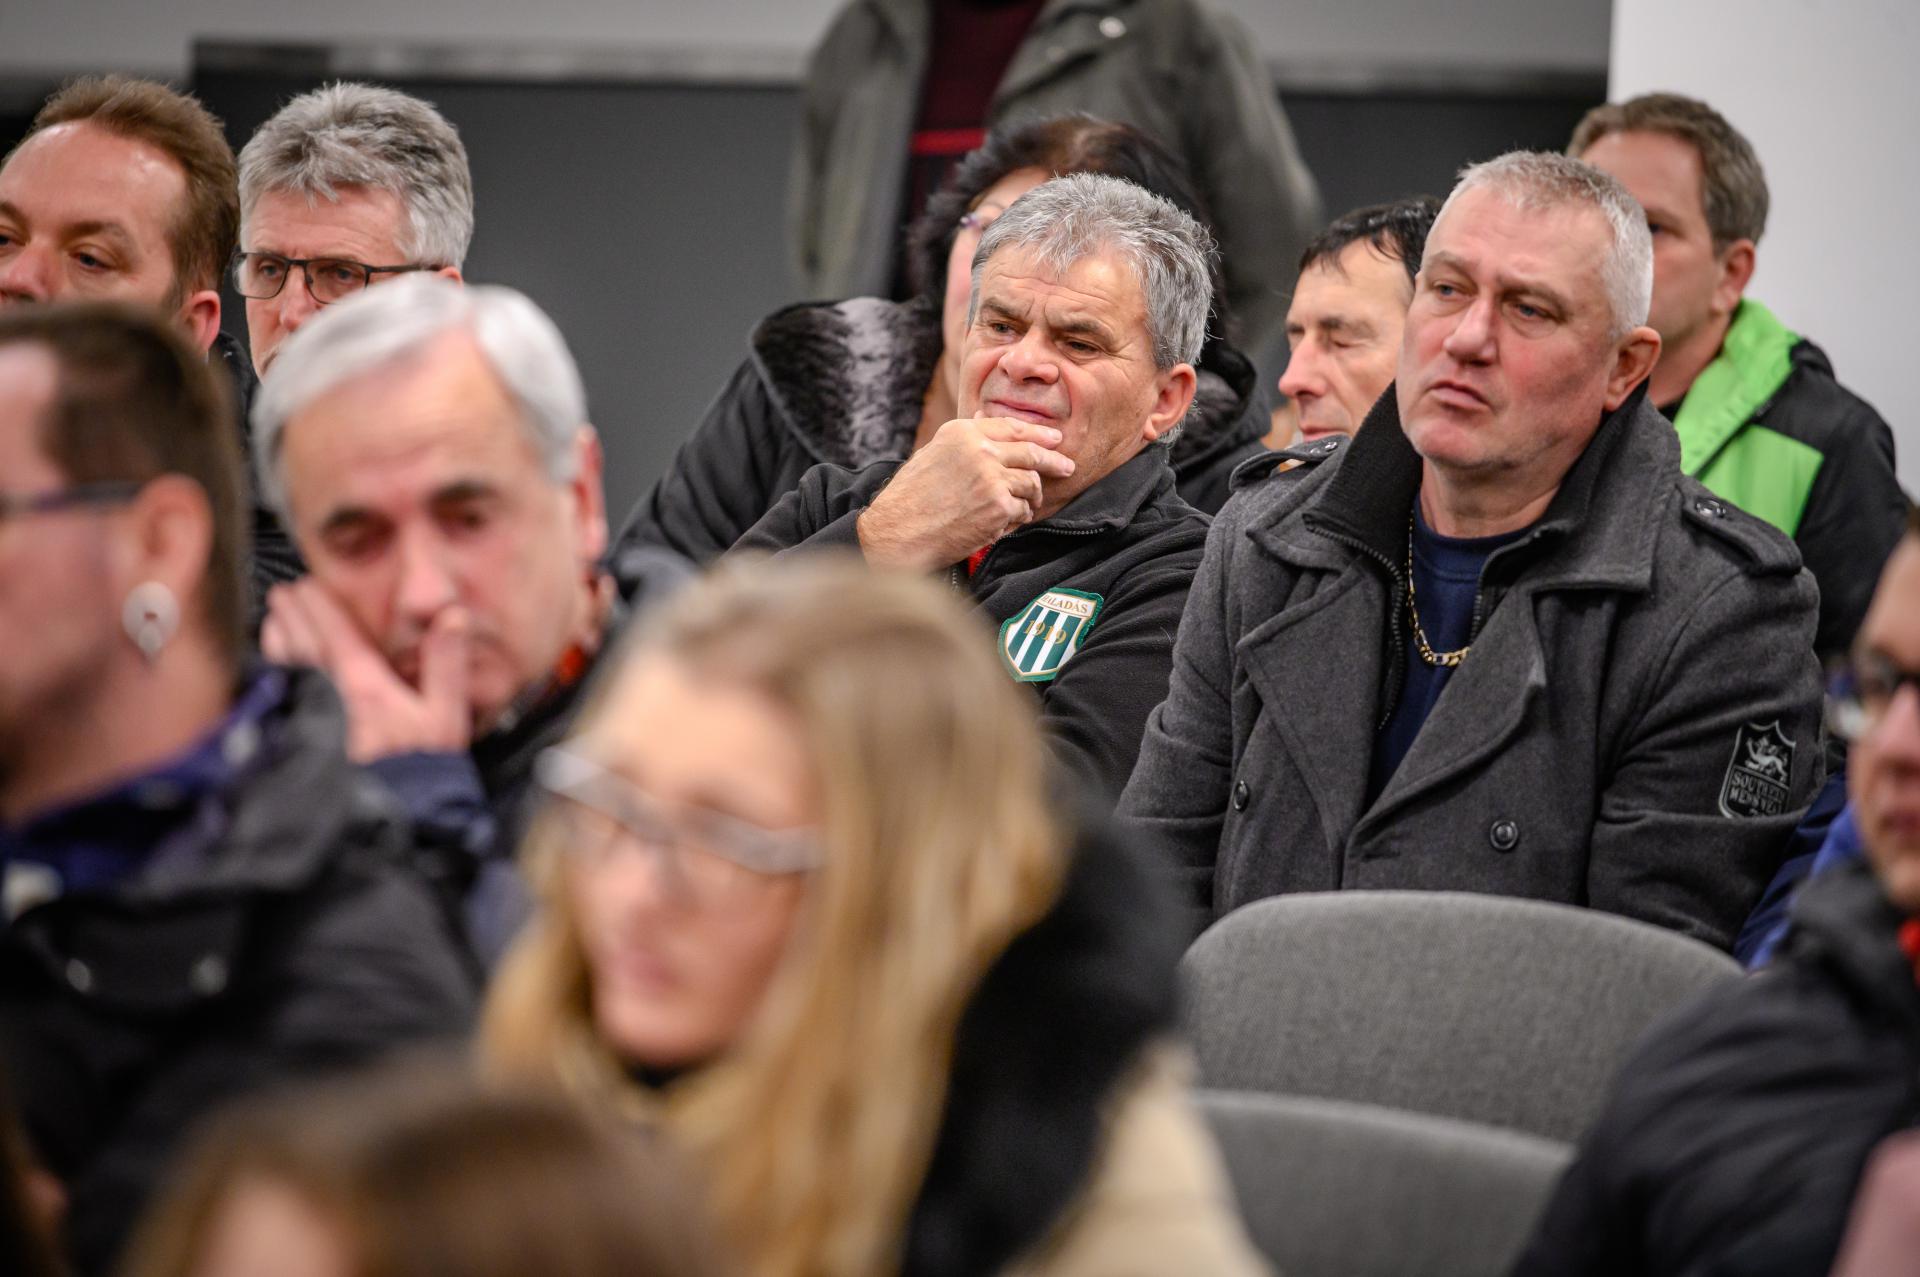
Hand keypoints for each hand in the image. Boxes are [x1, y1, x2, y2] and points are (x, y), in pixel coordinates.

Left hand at [261, 580, 472, 762]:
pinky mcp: (297, 743)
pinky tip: (272, 673)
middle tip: (282, 594)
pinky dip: (273, 677)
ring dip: (277, 642)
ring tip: (272, 623)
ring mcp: (307, 720)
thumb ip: (447, 665)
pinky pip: (280, 699)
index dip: (318, 605)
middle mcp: (328, 696)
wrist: (390, 822)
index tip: (304, 585)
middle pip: (302, 646)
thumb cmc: (422, 772)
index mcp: (363, 685)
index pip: (335, 632)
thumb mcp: (447, 718)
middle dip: (291, 616)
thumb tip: (453, 616)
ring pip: (285, 670)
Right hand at [856, 416, 1074, 570]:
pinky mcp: (998, 506)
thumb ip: (964, 439)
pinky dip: (1016, 519)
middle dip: (1054, 460)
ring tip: (1015, 509)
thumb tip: (985, 421)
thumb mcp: (933, 453)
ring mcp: (992, 478)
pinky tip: (1000, 524)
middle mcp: (980, 450)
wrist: (898, 531)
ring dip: (1028, 499)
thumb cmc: (910, 498)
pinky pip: (1022, 511)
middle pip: (1031, 452)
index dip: (1038, 433)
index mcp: (963, 433)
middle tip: (1067, 466)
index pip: (1012, 427)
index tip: (1054, 439)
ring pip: (1031, 484)